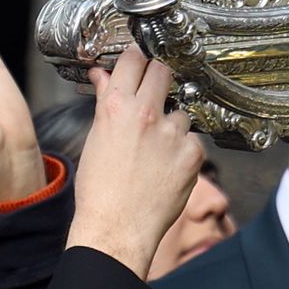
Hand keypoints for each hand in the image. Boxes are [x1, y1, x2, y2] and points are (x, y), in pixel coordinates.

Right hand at [65, 45, 200, 278]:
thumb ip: (105, 103)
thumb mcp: (95, 139)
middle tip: (154, 94)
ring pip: (180, 112)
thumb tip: (103, 77)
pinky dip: (183, 152)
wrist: (117, 229)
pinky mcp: (193, 154)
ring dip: (172, 125)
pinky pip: (193, 141)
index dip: (136, 59)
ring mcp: (173, 134)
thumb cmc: (99, 189)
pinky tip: (168, 169)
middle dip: (159, 78)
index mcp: (117, 107)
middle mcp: (147, 114)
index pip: (133, 60)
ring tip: (156, 152)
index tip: (139, 62)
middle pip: (164, 72)